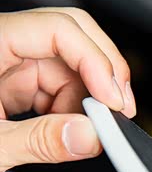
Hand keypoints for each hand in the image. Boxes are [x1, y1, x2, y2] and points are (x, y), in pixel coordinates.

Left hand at [0, 7, 136, 171]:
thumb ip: (39, 141)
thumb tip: (90, 136)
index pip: (58, 30)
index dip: (96, 61)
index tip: (113, 101)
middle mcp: (0, 48)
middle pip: (72, 38)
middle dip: (103, 73)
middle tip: (119, 110)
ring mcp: (7, 67)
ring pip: (71, 67)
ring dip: (89, 100)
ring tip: (87, 132)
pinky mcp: (12, 88)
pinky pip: (57, 89)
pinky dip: (73, 111)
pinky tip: (70, 130)